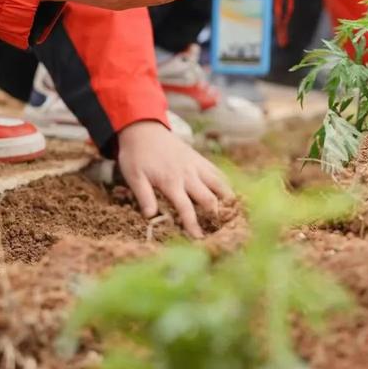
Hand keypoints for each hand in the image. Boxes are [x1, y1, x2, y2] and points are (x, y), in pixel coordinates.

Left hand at [117, 120, 233, 237]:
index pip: (186, 208)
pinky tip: (230, 194)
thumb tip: (151, 217)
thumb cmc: (136, 156)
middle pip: (209, 198)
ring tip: (234, 215)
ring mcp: (196, 165)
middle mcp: (188, 174)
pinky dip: (226, 184)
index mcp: (171, 182)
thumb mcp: (133, 176)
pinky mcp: (199, 159)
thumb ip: (144, 196)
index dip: (194, 226)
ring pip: (219, 184)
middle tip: (223, 231)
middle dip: (217, 215)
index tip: (200, 240)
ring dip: (227, 200)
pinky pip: (217, 172)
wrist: (144, 129)